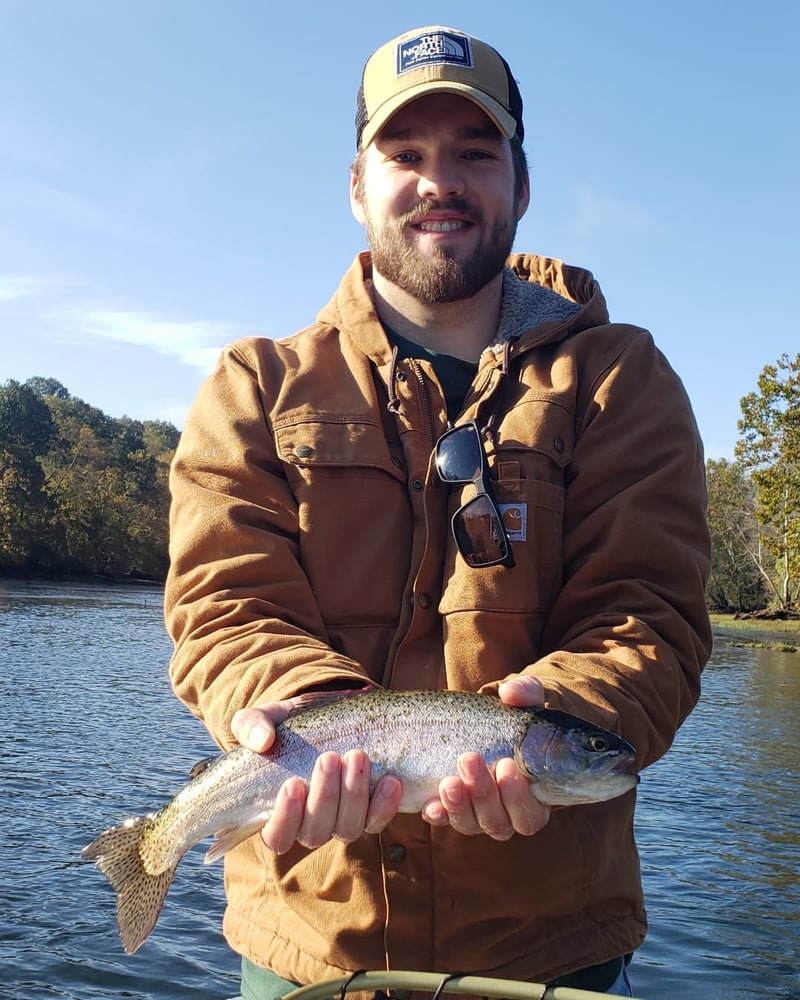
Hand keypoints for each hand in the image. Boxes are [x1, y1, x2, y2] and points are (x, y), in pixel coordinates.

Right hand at [231, 700, 401, 853]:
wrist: (322, 717)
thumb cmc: (284, 727)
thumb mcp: (262, 720)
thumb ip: (251, 726)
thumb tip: (262, 740)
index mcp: (276, 813)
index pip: (276, 835)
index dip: (284, 817)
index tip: (292, 784)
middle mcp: (309, 825)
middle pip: (316, 832)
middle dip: (325, 796)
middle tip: (329, 757)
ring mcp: (340, 820)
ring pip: (348, 828)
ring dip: (354, 796)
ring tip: (357, 757)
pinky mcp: (367, 811)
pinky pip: (377, 820)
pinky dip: (384, 804)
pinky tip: (390, 781)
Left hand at [421, 675, 550, 839]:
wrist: (484, 722)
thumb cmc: (512, 716)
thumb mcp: (524, 700)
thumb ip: (525, 693)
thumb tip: (511, 692)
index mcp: (532, 796)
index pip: (530, 814)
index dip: (518, 796)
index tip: (506, 764)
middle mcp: (506, 813)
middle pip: (498, 822)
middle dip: (483, 793)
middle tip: (469, 759)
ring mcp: (477, 814)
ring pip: (471, 824)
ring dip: (459, 805)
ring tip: (449, 780)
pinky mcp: (451, 809)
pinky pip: (444, 820)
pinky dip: (438, 814)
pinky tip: (430, 804)